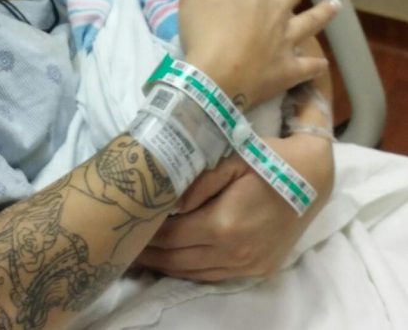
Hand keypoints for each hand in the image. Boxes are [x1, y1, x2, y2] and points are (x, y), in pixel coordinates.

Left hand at [135, 133, 333, 280]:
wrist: (315, 177)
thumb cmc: (268, 159)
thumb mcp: (230, 158)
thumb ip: (197, 182)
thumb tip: (168, 202)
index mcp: (224, 224)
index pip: (172, 236)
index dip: (146, 234)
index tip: (123, 226)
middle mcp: (235, 252)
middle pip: (178, 260)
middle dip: (148, 254)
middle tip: (120, 245)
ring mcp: (248, 265)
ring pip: (194, 273)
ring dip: (165, 266)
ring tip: (139, 256)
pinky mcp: (258, 269)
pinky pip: (214, 276)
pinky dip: (189, 270)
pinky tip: (173, 262)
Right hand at [178, 0, 338, 107]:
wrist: (215, 78)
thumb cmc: (202, 33)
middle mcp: (274, 11)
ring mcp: (285, 40)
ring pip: (309, 22)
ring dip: (322, 13)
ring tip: (335, 5)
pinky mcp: (288, 69)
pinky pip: (307, 66)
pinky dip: (314, 64)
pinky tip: (321, 64)